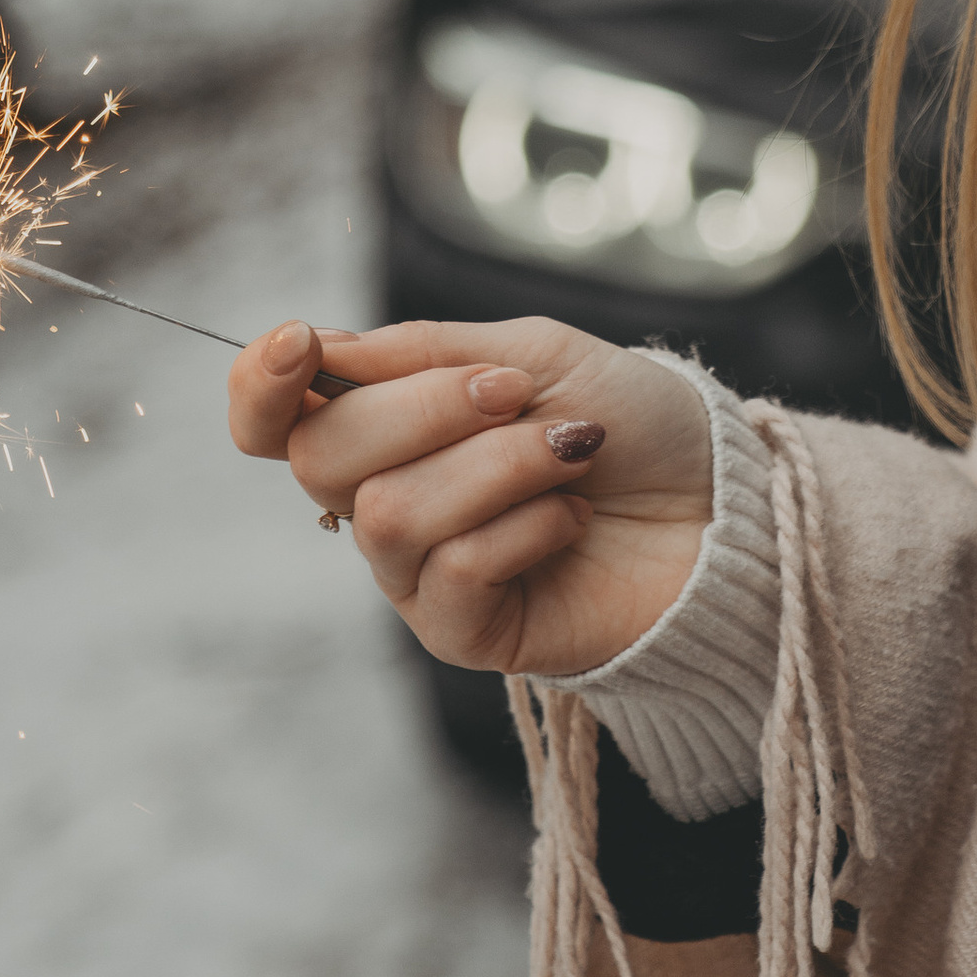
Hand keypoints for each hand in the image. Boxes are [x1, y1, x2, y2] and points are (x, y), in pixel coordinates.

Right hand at [228, 314, 714, 675]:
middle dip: (424, 407)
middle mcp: (383, 503)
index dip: (259, 385)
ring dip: (497, 463)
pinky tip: (573, 516)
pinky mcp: (464, 634)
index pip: (273, 422)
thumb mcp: (532, 353)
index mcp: (386, 429)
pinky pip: (456, 570)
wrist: (717, 500)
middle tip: (519, 392)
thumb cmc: (629, 420)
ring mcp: (417, 574)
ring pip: (391, 512)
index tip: (298, 342)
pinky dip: (528, 524)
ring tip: (572, 449)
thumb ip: (424, 354)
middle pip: (322, 458)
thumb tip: (324, 350)